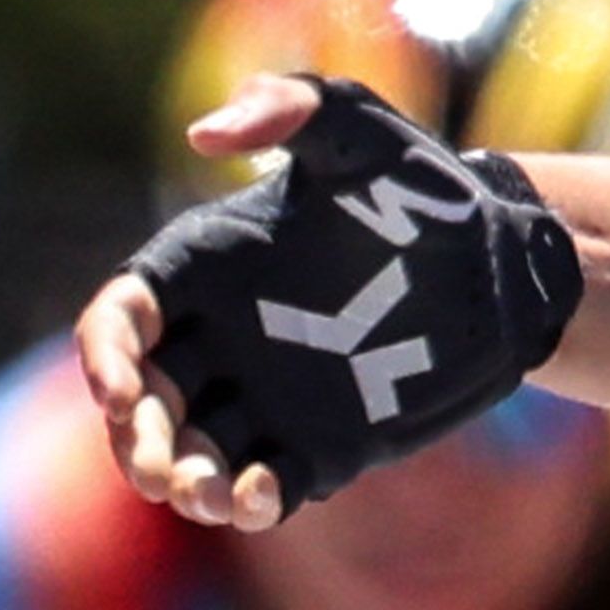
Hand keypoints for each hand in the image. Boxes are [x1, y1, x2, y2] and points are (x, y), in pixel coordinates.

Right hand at [80, 77, 578, 517]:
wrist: (502, 264)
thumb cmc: (421, 186)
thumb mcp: (356, 128)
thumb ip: (285, 108)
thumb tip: (200, 131)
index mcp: (204, 270)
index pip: (124, 318)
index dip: (107, 354)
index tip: (120, 389)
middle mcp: (221, 338)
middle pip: (145, 401)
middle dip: (139, 439)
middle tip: (163, 468)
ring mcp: (265, 397)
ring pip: (195, 453)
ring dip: (185, 481)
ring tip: (207, 494)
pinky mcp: (317, 447)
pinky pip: (264, 486)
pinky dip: (250, 501)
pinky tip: (261, 496)